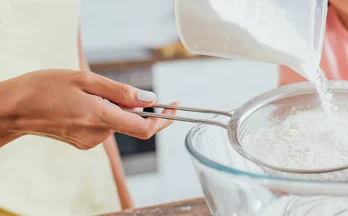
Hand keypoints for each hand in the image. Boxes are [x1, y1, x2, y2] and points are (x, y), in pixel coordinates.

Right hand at [0, 69, 177, 148]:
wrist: (13, 108)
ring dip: (112, 107)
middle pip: (130, 121)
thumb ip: (120, 91)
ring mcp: (90, 141)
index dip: (164, 119)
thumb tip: (149, 98)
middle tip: (105, 88)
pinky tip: (79, 105)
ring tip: (84, 94)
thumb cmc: (44, 88)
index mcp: (100, 117)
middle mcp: (98, 134)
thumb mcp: (85, 79)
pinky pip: (103, 126)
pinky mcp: (83, 143)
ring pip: (116, 122)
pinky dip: (101, 114)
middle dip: (129, 104)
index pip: (145, 128)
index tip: (174, 106)